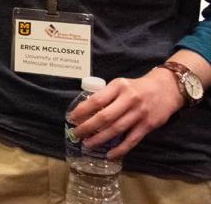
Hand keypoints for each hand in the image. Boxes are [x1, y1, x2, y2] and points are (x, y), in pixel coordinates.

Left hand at [68, 67, 183, 158]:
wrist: (167, 88)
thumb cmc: (137, 87)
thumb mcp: (120, 84)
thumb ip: (106, 95)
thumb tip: (86, 110)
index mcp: (118, 86)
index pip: (96, 100)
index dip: (82, 110)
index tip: (72, 118)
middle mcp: (129, 99)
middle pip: (105, 117)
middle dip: (88, 127)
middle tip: (76, 134)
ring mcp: (139, 113)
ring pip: (116, 129)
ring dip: (100, 139)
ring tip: (87, 144)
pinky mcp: (148, 125)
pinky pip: (132, 140)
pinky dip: (120, 149)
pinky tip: (110, 154)